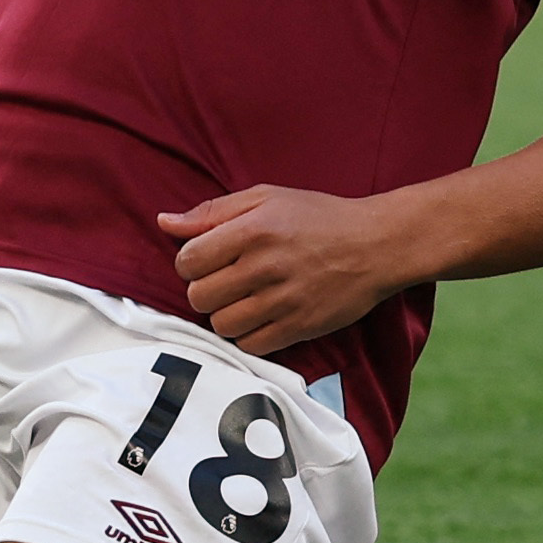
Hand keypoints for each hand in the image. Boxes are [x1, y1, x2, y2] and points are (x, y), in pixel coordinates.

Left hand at [159, 185, 416, 358]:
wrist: (377, 245)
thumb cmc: (319, 217)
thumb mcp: (267, 198)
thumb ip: (212, 211)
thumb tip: (164, 222)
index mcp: (254, 228)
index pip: (189, 260)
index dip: (191, 262)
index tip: (209, 260)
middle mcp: (266, 265)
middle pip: (199, 296)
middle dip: (206, 290)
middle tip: (227, 281)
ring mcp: (284, 300)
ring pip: (221, 325)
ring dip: (226, 315)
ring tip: (245, 299)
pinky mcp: (300, 327)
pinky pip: (250, 345)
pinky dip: (249, 335)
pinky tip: (263, 316)